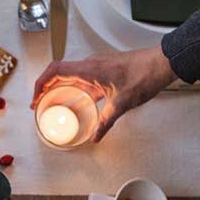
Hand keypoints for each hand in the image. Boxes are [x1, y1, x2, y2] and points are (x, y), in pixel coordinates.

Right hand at [33, 47, 177, 141]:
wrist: (163, 62)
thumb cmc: (144, 76)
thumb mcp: (122, 104)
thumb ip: (106, 122)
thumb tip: (95, 136)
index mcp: (89, 69)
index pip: (55, 71)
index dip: (40, 84)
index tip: (36, 98)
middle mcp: (90, 65)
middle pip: (59, 73)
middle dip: (45, 88)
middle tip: (39, 104)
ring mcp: (98, 66)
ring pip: (71, 75)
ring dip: (59, 87)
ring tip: (53, 103)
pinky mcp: (106, 69)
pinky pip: (83, 77)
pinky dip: (74, 88)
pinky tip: (78, 101)